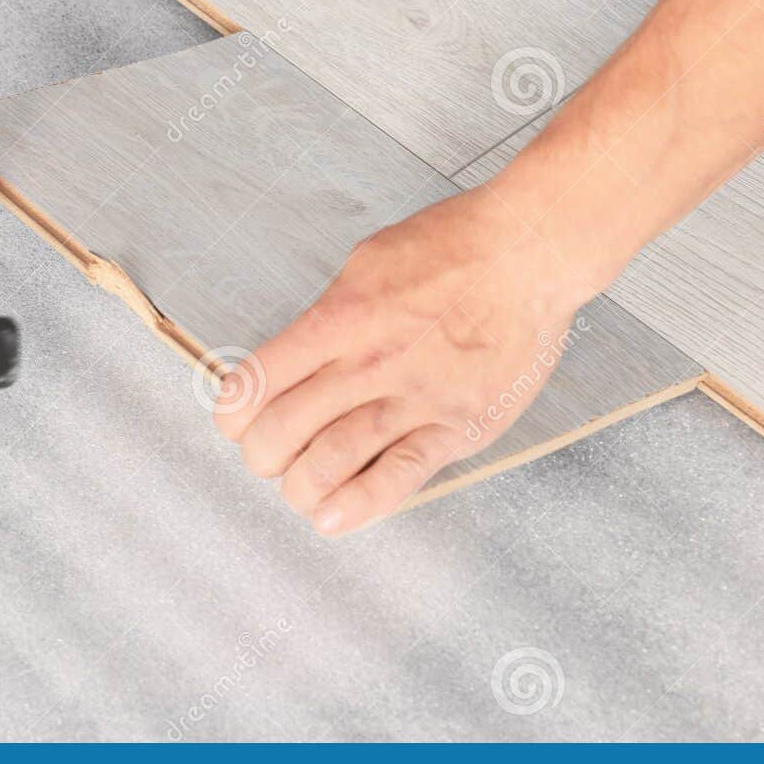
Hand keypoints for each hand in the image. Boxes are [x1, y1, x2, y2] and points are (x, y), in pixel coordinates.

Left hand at [213, 184, 593, 535]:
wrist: (529, 252)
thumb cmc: (454, 246)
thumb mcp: (368, 261)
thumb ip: (332, 313)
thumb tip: (299, 354)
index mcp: (340, 318)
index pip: (257, 382)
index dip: (234, 413)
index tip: (236, 421)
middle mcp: (369, 361)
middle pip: (284, 429)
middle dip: (261, 455)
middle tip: (267, 457)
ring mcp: (415, 397)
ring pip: (331, 461)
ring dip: (299, 485)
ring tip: (298, 488)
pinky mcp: (458, 425)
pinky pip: (400, 475)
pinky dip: (359, 504)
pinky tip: (332, 518)